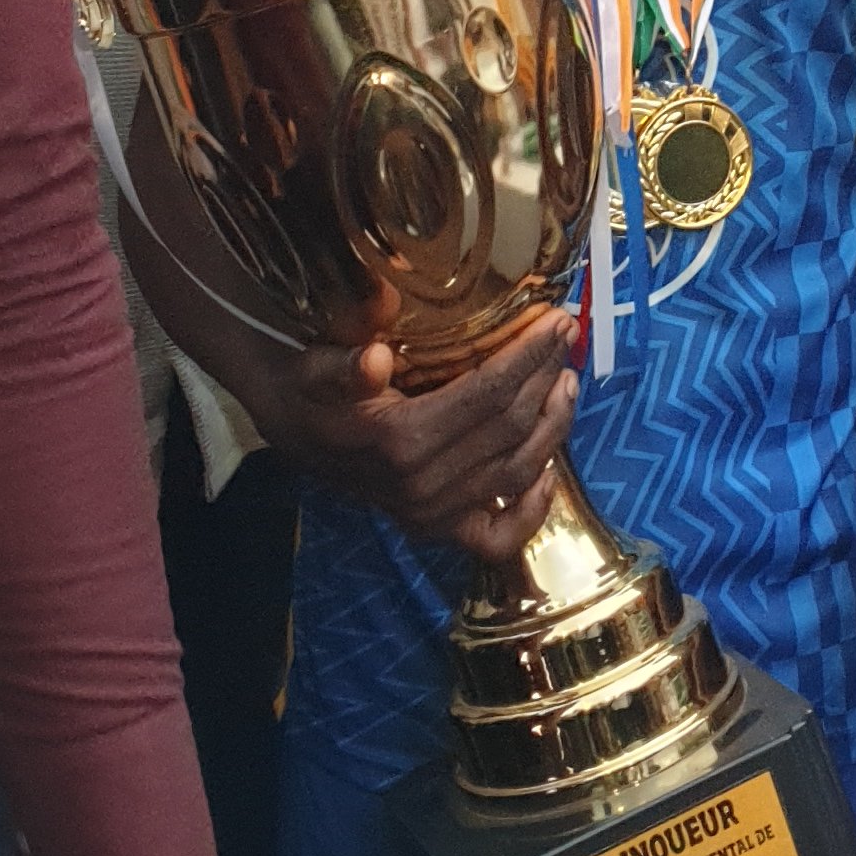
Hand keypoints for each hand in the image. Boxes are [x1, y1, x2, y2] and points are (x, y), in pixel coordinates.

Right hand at [245, 312, 575, 553]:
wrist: (288, 429)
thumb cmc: (308, 386)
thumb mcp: (315, 365)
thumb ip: (342, 365)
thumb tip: (374, 359)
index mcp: (401, 441)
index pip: (489, 393)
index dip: (529, 355)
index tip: (557, 319)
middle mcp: (424, 485)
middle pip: (511, 428)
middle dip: (546, 377)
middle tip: (566, 336)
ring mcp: (433, 514)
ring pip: (517, 472)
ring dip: (554, 427)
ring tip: (568, 381)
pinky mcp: (435, 529)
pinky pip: (498, 536)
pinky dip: (532, 511)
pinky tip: (549, 473)